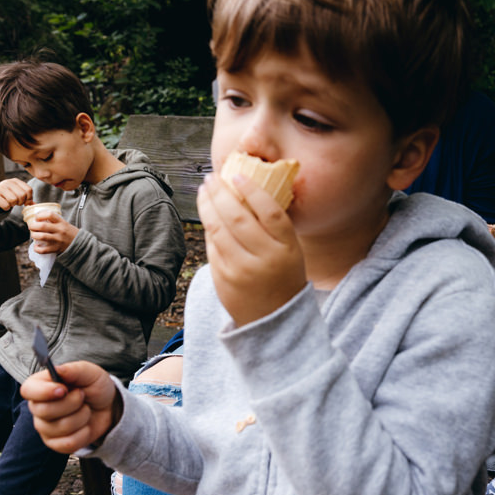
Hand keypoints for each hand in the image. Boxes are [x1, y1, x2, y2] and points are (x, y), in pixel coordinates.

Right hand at [0, 178, 32, 210]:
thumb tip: (34, 204)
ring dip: (13, 205)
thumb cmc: (6, 195)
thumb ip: (26, 197)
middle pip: (22, 195)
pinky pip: (6, 205)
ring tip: (10, 203)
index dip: (29, 198)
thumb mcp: (16, 193)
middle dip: (21, 202)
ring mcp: (0, 188)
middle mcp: (7, 182)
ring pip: (14, 200)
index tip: (25, 202)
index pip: (28, 190)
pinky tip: (4, 205)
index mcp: (15, 181)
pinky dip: (6, 208)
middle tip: (16, 203)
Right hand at [20, 361, 118, 453]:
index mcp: (41, 386)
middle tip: (82, 395)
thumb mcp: (89, 372)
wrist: (108, 406)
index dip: (44, 392)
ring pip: (60, 427)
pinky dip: (84, 433)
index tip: (64, 389)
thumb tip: (56, 370)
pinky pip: (68, 443)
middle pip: (44, 411)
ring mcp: (45, 428)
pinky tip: (85, 425)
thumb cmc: (94, 386)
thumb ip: (73, 370)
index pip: (28, 390)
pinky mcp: (55, 443)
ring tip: (85, 409)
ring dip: (82, 416)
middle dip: (72, 403)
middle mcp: (38, 408)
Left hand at [27, 211, 78, 253]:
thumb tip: (38, 216)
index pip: (49, 214)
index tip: (37, 218)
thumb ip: (53, 220)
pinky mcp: (56, 249)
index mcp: (62, 222)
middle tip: (31, 227)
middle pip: (42, 226)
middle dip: (33, 226)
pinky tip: (37, 246)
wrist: (80, 243)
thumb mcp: (64, 223)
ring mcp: (58, 240)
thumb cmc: (69, 232)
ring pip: (41, 237)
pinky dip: (37, 248)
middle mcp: (60, 230)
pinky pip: (43, 250)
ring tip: (34, 235)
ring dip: (34, 235)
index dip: (40, 215)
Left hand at [196, 173, 305, 326]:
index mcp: (287, 248)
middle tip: (212, 177)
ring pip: (218, 229)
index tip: (237, 175)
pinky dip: (208, 227)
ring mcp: (241, 270)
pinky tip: (207, 214)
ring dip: (207, 205)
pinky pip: (212, 246)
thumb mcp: (290, 251)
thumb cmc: (283, 276)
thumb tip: (245, 190)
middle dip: (221, 192)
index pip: (269, 212)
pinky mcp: (223, 279)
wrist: (273, 320)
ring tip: (204, 190)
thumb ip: (273, 226)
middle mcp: (264, 259)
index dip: (252, 190)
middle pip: (238, 217)